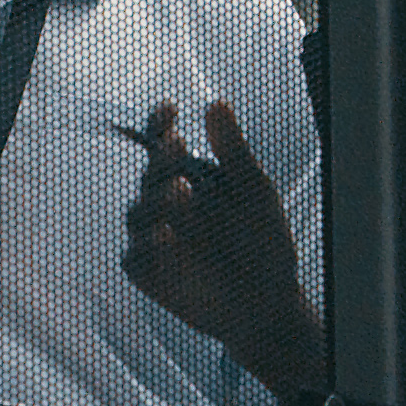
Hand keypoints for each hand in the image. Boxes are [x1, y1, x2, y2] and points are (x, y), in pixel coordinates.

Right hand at [112, 97, 319, 399]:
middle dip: (161, 159)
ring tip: (182, 190)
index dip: (159, 125)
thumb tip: (216, 104)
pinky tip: (167, 237)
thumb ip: (234, 151)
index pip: (162, 144)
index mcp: (186, 177)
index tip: (170, 110)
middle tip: (179, 145)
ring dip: (156, 199)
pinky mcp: (149, 274)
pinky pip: (136, 257)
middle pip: (149, 175)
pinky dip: (148, 246)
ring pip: (137, 213)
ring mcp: (153, 239)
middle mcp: (165, 205)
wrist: (268, 301)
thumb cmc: (261, 241)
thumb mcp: (256, 191)